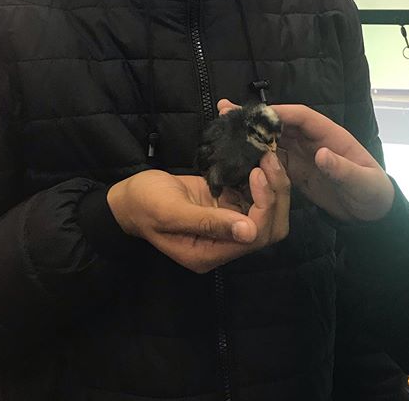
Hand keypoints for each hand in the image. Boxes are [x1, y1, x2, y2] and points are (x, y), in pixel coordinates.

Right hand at [107, 156, 289, 273]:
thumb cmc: (145, 204)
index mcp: (210, 253)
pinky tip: (258, 158)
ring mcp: (229, 224)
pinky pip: (255, 196)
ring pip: (268, 211)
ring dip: (273, 184)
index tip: (258, 172)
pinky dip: (262, 179)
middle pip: (270, 227)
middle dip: (277, 194)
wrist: (131, 196)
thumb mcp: (170, 211)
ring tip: (267, 155)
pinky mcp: (228, 206)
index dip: (264, 205)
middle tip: (269, 160)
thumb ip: (208, 222)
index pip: (256, 236)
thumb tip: (248, 231)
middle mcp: (225, 243)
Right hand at [218, 100, 394, 222]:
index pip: (302, 117)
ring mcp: (302, 155)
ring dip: (250, 134)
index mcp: (330, 135)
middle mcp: (312, 141)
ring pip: (273, 139)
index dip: (279, 113)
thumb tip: (321, 153)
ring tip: (223, 128)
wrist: (372, 215)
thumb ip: (342, 169)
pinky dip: (255, 156)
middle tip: (226, 111)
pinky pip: (273, 160)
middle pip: (281, 124)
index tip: (255, 114)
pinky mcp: (295, 171)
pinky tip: (235, 155)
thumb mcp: (361, 182)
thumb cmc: (372, 193)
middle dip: (255, 118)